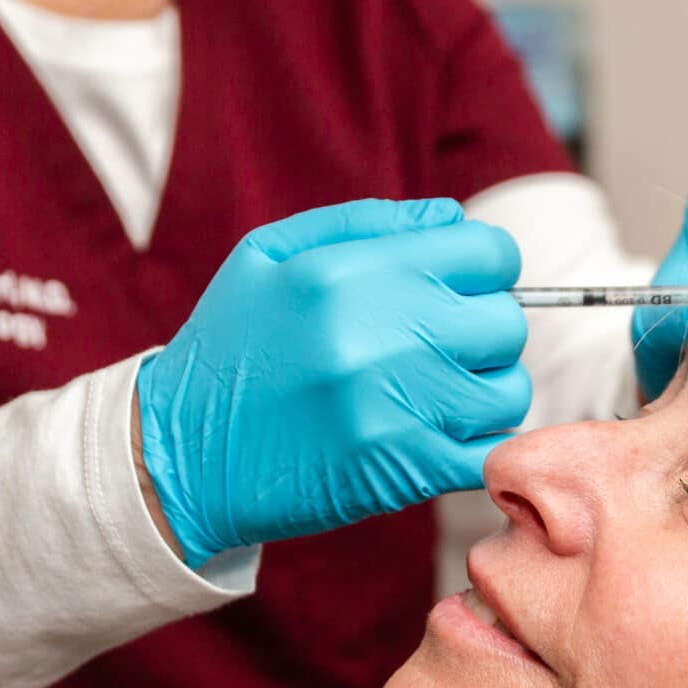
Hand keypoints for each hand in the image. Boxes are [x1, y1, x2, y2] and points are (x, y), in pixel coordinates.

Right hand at [136, 199, 530, 567]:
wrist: (180, 454)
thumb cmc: (231, 347)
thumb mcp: (269, 254)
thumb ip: (366, 223)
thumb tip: (451, 218)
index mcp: (350, 272)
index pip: (488, 253)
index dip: (484, 270)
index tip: (459, 292)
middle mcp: (380, 334)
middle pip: (505, 323)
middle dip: (483, 333)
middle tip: (442, 350)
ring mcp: (395, 406)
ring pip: (507, 392)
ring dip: (484, 394)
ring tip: (438, 398)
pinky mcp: (401, 470)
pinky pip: (489, 454)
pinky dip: (480, 450)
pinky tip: (444, 441)